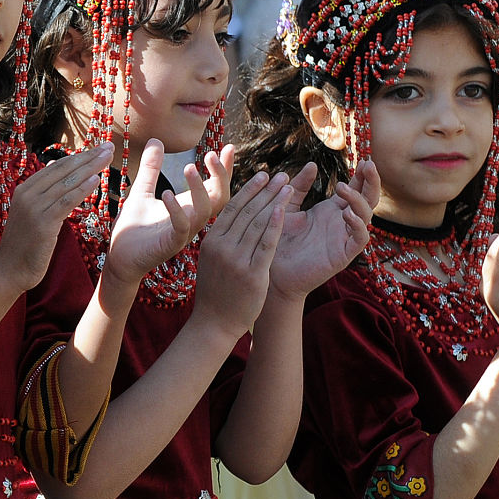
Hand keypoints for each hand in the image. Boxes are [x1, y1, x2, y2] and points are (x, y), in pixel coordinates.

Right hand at [0, 142, 113, 292]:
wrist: (9, 271)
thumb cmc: (24, 245)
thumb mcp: (31, 213)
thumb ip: (43, 193)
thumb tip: (54, 168)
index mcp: (24, 189)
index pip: (57, 167)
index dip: (80, 156)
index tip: (99, 148)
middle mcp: (27, 194)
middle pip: (63, 170)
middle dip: (88, 157)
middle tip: (109, 146)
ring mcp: (34, 208)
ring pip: (67, 183)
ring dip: (90, 168)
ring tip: (108, 158)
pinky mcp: (42, 223)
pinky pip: (66, 202)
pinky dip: (82, 190)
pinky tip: (96, 180)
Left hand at [105, 140, 231, 284]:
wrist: (119, 258)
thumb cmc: (134, 227)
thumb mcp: (142, 190)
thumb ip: (151, 168)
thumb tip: (156, 140)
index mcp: (190, 207)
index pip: (216, 186)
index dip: (225, 168)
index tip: (229, 146)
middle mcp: (192, 220)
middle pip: (221, 198)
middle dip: (221, 175)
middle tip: (211, 153)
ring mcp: (183, 233)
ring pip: (205, 212)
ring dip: (199, 188)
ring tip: (189, 167)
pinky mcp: (170, 245)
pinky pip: (181, 228)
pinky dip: (177, 210)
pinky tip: (167, 193)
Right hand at [192, 170, 289, 339]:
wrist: (215, 322)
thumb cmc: (216, 290)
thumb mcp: (211, 258)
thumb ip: (222, 238)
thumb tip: (234, 215)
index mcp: (211, 240)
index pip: (232, 207)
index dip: (249, 189)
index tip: (263, 175)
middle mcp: (222, 247)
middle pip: (247, 211)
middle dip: (266, 191)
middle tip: (281, 175)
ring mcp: (236, 260)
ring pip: (258, 223)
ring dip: (274, 202)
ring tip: (288, 187)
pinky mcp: (252, 274)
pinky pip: (266, 244)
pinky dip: (275, 225)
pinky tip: (284, 210)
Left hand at [268, 160, 379, 299]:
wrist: (268, 269)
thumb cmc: (276, 238)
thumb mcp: (287, 207)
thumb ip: (299, 187)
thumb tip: (311, 164)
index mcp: (330, 210)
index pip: (354, 189)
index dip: (362, 175)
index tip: (364, 159)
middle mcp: (341, 222)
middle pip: (367, 199)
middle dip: (371, 182)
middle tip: (368, 165)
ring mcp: (344, 238)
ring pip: (366, 216)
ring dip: (358, 200)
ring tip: (343, 189)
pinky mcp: (342, 255)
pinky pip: (359, 239)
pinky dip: (358, 225)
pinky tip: (348, 214)